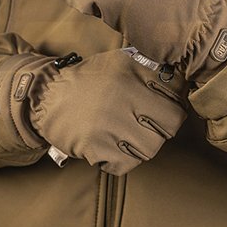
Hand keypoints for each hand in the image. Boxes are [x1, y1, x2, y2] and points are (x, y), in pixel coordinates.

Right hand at [24, 50, 186, 175]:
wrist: (45, 96)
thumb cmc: (89, 80)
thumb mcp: (119, 62)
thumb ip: (150, 70)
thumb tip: (181, 83)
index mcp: (131, 73)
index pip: (176, 99)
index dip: (172, 107)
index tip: (161, 109)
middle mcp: (123, 96)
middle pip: (169, 127)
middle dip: (161, 128)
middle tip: (145, 125)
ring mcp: (109, 124)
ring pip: (150, 148)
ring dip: (141, 145)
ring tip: (125, 135)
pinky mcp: (96, 147)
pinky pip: (126, 164)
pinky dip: (121, 160)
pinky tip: (111, 147)